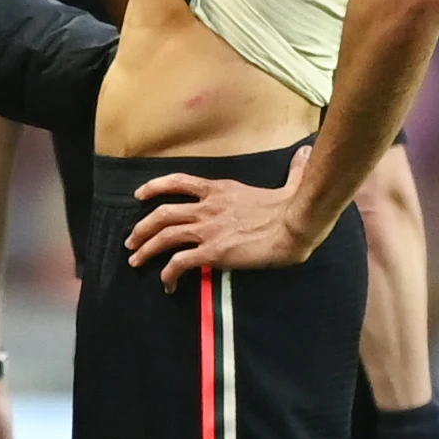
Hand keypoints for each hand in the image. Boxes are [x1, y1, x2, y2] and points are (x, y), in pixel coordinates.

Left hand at [126, 146, 330, 287]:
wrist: (295, 225)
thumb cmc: (294, 207)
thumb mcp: (290, 182)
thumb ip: (293, 170)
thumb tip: (306, 153)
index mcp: (220, 190)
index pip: (178, 182)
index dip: (154, 187)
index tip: (139, 195)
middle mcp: (207, 207)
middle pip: (162, 214)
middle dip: (142, 228)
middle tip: (131, 241)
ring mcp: (208, 229)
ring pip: (164, 237)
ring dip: (146, 250)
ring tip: (136, 261)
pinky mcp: (213, 252)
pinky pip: (180, 264)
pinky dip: (168, 275)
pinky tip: (167, 285)